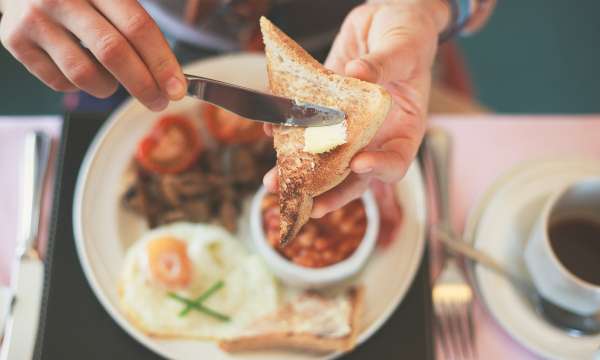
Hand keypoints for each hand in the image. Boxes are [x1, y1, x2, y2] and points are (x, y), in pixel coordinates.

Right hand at [0, 0, 185, 110]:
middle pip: (113, 53)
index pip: (137, 27)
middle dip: (143, 85)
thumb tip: (172, 77)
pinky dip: (79, 86)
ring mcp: (35, 19)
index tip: (177, 88)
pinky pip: (60, 82)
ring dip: (108, 87)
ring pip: (84, 74)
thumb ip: (137, 26)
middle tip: (159, 101)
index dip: (161, 62)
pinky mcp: (15, 40)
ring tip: (112, 79)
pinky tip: (82, 69)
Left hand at [264, 0, 448, 216]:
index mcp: (404, 128)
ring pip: (325, 157)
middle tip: (302, 201)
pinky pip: (307, 125)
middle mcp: (375, 134)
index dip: (378, 168)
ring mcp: (349, 124)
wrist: (387, 18)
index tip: (359, 164)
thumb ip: (384, 64)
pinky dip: (287, 131)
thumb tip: (358, 74)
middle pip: (353, 174)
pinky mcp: (327, 108)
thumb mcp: (404, 47)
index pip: (395, 161)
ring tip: (273, 181)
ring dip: (299, 171)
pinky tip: (271, 131)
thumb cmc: (409, 35)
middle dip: (327, 190)